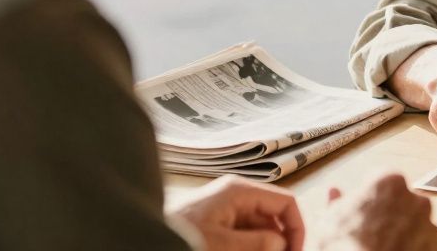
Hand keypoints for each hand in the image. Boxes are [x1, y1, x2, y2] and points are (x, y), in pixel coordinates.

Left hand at [168, 175, 302, 250]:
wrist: (140, 238)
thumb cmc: (179, 237)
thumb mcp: (220, 244)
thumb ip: (255, 243)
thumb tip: (282, 244)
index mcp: (239, 191)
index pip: (285, 202)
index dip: (296, 228)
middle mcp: (235, 195)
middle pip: (273, 217)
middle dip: (279, 242)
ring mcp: (225, 209)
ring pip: (259, 229)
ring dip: (264, 246)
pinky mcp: (216, 223)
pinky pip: (243, 235)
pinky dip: (250, 247)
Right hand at [311, 173, 436, 250]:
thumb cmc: (345, 248)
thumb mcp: (328, 223)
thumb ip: (336, 203)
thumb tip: (334, 193)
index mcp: (390, 183)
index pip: (381, 181)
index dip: (370, 196)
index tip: (362, 210)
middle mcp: (416, 200)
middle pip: (403, 202)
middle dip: (391, 214)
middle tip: (372, 233)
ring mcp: (430, 227)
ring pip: (417, 226)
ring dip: (405, 234)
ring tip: (385, 249)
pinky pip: (426, 246)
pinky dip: (415, 250)